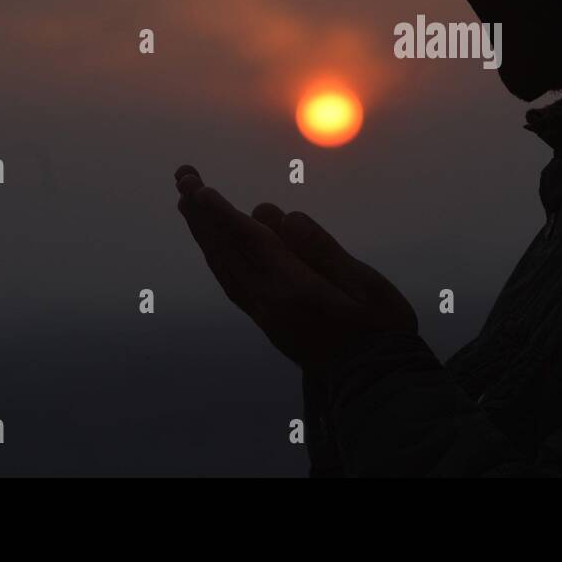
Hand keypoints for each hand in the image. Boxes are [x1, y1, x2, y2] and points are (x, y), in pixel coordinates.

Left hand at [173, 164, 417, 368]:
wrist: (374, 384)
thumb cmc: (379, 329)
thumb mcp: (364, 283)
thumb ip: (323, 248)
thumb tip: (286, 216)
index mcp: (293, 290)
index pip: (250, 243)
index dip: (223, 214)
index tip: (198, 189)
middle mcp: (269, 303)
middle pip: (226, 252)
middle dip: (202, 214)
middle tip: (182, 177)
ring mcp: (265, 316)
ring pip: (224, 268)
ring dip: (204, 234)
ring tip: (187, 204)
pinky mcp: (268, 323)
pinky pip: (233, 284)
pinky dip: (218, 258)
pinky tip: (215, 247)